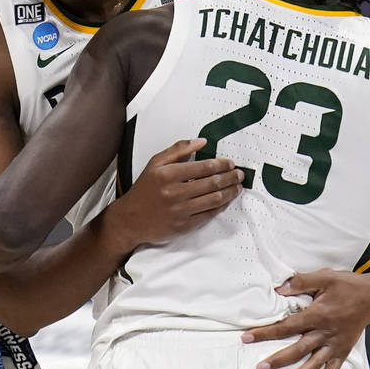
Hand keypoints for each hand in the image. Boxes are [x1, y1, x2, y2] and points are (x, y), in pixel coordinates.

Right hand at [105, 138, 244, 250]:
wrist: (130, 220)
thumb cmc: (144, 190)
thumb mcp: (155, 164)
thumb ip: (178, 150)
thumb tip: (202, 142)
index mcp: (168, 174)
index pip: (203, 167)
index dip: (221, 165)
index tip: (230, 163)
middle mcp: (175, 193)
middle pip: (212, 183)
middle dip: (230, 177)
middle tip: (239, 174)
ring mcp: (180, 211)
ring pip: (214, 200)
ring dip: (230, 192)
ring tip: (238, 186)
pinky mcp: (184, 226)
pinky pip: (209, 215)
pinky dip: (221, 206)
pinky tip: (226, 200)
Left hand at [239, 198, 369, 368]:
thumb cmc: (348, 284)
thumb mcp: (325, 277)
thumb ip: (301, 282)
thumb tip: (278, 289)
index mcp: (318, 314)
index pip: (286, 326)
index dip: (266, 332)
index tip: (247, 338)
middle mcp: (325, 332)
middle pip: (297, 348)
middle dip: (277, 359)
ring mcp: (335, 344)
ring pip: (314, 363)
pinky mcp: (343, 350)